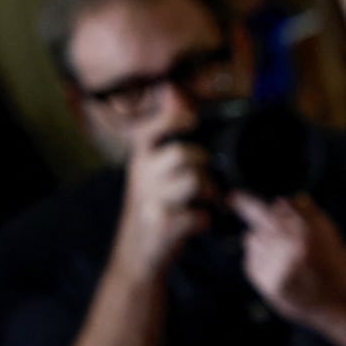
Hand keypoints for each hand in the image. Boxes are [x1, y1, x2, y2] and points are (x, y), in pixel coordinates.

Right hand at [112, 121, 210, 278]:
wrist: (137, 256)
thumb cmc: (154, 207)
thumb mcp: (153, 168)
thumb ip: (164, 132)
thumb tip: (171, 89)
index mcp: (140, 158)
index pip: (152, 127)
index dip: (174, 119)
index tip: (191, 122)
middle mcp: (141, 175)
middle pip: (184, 154)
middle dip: (203, 165)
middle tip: (204, 182)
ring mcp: (150, 200)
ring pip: (194, 181)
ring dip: (208, 194)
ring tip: (202, 203)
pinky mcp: (162, 224)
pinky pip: (197, 215)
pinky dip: (203, 221)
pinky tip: (195, 223)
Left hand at [231, 193, 345, 324]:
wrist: (342, 301)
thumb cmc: (334, 264)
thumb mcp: (327, 229)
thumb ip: (304, 211)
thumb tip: (279, 202)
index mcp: (304, 233)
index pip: (266, 212)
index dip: (246, 203)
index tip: (233, 197)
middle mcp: (289, 251)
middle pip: (257, 227)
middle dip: (266, 228)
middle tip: (283, 239)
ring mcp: (278, 270)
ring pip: (252, 243)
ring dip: (262, 244)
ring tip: (284, 255)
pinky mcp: (270, 286)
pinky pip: (250, 264)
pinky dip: (260, 262)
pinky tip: (279, 267)